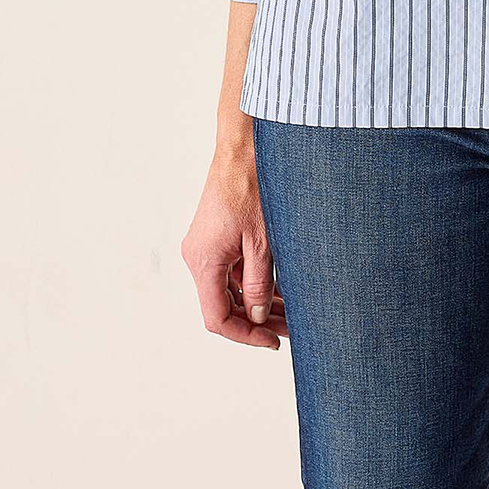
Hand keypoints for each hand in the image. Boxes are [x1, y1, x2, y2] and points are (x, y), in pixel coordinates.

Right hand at [181, 138, 286, 348]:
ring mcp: (206, 246)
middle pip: (224, 304)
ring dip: (257, 302)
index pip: (218, 317)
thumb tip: (256, 316)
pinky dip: (253, 281)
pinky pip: (232, 269)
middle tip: (290, 330)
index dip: (245, 335)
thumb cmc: (252, 186)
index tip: (272, 342)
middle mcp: (198, 256)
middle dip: (256, 321)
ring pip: (230, 288)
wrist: (243, 145)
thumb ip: (258, 283)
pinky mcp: (216, 235)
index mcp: (203, 261)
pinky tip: (280, 289)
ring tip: (291, 313)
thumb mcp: (262, 241)